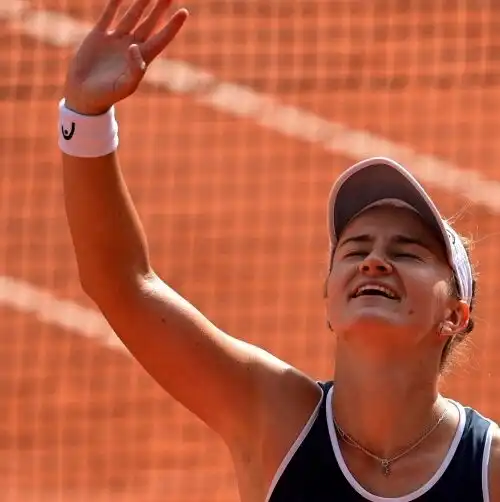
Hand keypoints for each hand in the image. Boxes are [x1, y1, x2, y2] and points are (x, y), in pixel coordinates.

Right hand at [63, 0, 187, 114]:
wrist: (84, 95)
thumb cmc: (107, 96)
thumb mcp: (124, 86)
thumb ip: (134, 69)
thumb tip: (135, 47)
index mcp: (141, 60)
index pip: (161, 39)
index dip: (172, 26)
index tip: (184, 12)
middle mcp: (131, 47)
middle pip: (150, 23)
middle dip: (160, 8)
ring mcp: (116, 40)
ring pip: (132, 16)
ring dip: (141, 2)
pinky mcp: (98, 36)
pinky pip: (109, 15)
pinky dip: (114, 3)